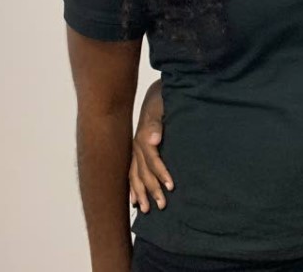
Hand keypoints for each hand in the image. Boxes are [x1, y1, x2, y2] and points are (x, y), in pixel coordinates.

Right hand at [128, 79, 171, 212]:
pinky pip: (130, 173)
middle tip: (163, 205)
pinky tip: (133, 201)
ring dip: (141, 193)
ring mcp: (134, 151)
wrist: (155, 93)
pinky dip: (132, 188)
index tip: (171, 186)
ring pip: (135, 176)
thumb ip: (156, 123)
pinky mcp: (135, 153)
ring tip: (146, 209)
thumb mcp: (160, 106)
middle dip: (152, 189)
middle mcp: (136, 147)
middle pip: (143, 172)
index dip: (161, 174)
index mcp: (143, 137)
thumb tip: (154, 140)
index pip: (152, 160)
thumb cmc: (161, 100)